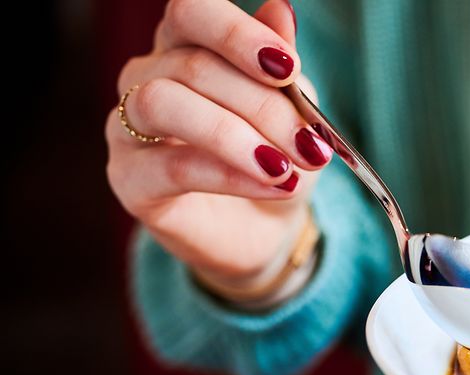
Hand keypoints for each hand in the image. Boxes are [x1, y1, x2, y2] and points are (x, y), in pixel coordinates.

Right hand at [106, 0, 328, 289]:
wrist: (267, 229)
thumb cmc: (274, 157)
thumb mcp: (292, 110)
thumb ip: (280, 65)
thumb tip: (281, 10)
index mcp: (185, 46)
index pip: (191, 12)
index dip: (236, 33)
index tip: (287, 68)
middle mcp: (146, 77)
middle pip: (192, 65)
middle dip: (263, 106)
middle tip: (312, 146)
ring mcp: (128, 127)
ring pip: (165, 103)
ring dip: (235, 135)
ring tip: (285, 167)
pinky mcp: (129, 180)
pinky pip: (173, 166)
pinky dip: (231, 175)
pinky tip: (273, 185)